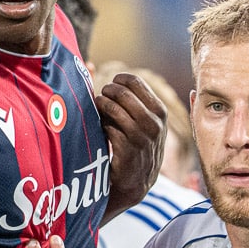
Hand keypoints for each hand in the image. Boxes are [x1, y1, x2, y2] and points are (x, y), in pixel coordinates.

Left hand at [96, 72, 165, 219]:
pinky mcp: (129, 151)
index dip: (116, 81)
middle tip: (99, 99)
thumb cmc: (132, 144)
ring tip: (98, 112)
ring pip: (114, 109)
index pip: (134, 81)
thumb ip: (119, 95)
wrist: (135, 182)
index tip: (108, 88)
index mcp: (159, 111)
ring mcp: (143, 138)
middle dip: (106, 93)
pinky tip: (101, 130)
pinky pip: (109, 128)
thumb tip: (88, 65)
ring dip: (101, 108)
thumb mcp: (137, 120)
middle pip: (122, 92)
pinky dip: (102, 126)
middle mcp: (155, 123)